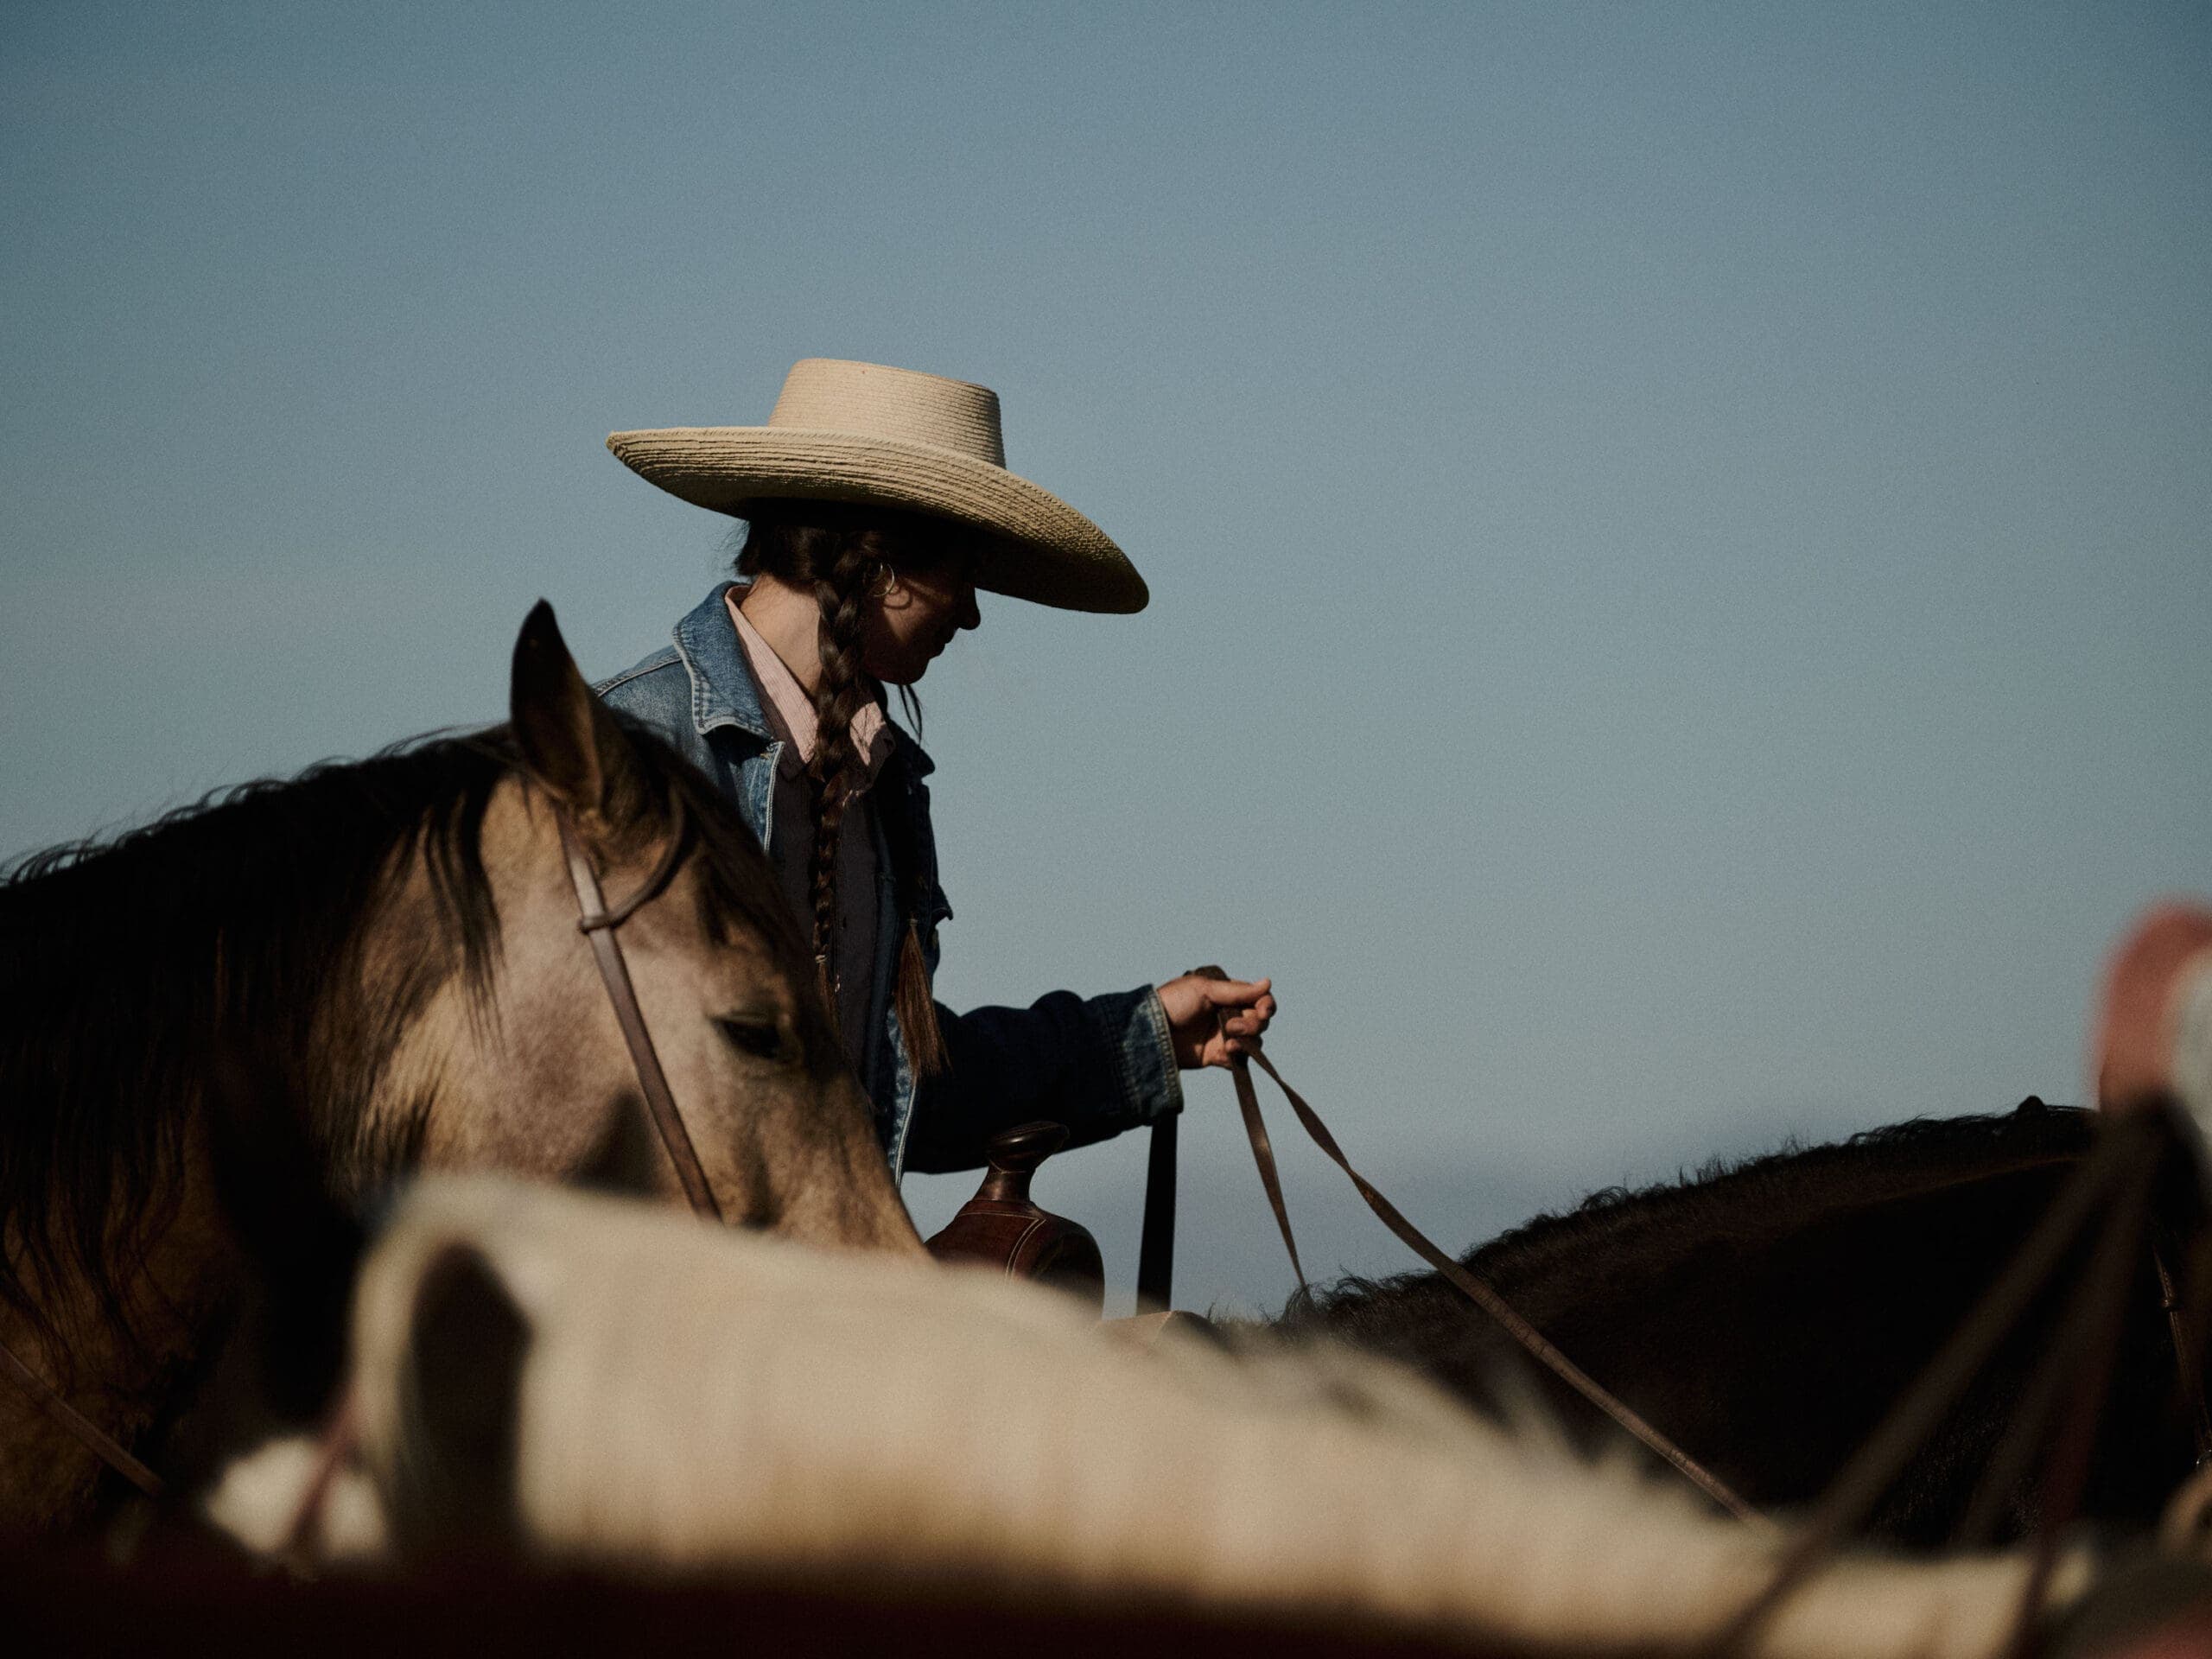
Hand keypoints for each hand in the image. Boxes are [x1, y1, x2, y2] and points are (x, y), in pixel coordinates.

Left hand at [1156, 972, 1276, 1069]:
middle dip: (1252, 1025)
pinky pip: (1237, 1059)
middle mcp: (1228, 1014)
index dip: (1266, 1005)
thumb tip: (1268, 983)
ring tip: (1227, 1043)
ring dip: (1245, 1042)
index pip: (1259, 999)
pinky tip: (1221, 1053)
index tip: (1263, 1011)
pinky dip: (1234, 1056)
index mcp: (1227, 995)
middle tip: (1231, 1028)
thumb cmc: (1173, 1003)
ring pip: (1252, 1042)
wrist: (1151, 1032)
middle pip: (1259, 1021)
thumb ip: (1238, 991)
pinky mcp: (1215, 1055)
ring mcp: (1223, 1036)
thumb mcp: (1205, 990)